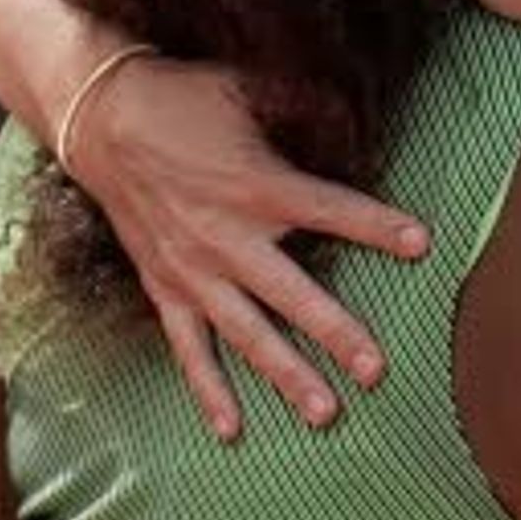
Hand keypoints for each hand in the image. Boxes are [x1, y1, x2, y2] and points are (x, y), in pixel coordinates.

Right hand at [62, 57, 428, 443]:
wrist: (99, 118)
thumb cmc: (182, 98)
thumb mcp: (241, 87)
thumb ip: (296, 100)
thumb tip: (350, 93)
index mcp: (256, 184)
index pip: (329, 209)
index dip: (376, 226)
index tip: (422, 244)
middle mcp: (227, 236)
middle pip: (292, 294)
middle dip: (335, 333)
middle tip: (375, 371)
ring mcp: (194, 270)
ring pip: (247, 333)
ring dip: (286, 375)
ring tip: (324, 414)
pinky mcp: (166, 288)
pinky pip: (189, 348)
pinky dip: (208, 390)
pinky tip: (232, 432)